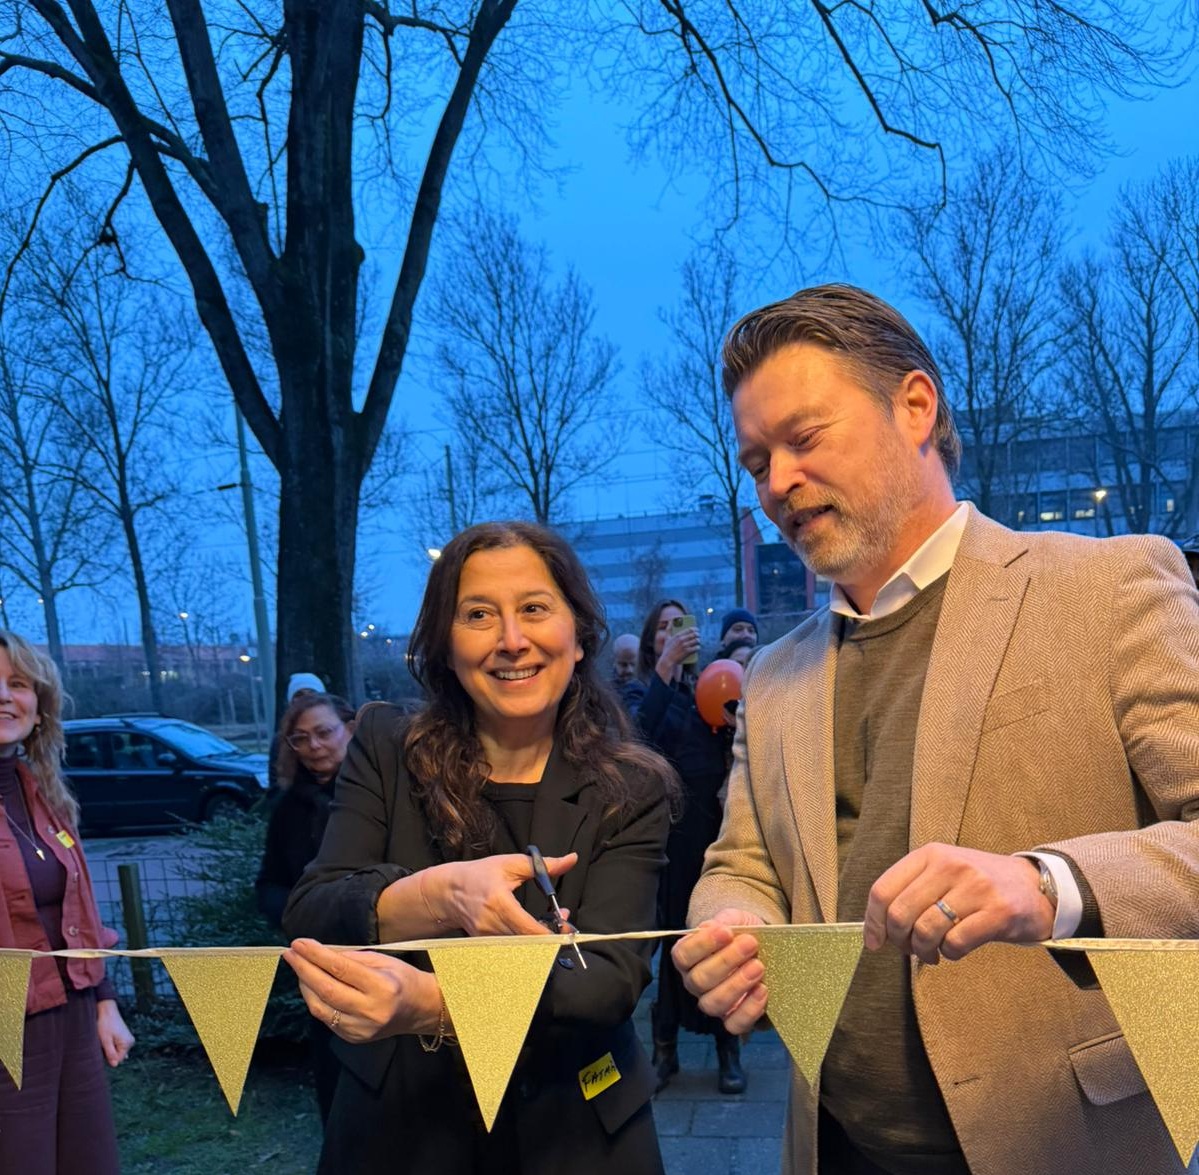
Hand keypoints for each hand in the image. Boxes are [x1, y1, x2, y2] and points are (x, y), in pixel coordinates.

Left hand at [96, 999, 134, 1065]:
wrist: (106, 1010)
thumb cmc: (105, 1024)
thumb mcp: (106, 1041)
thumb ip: (111, 1054)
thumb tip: (115, 1065)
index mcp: (127, 1043)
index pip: (118, 1059)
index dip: (108, 1057)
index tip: (103, 1048)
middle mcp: (130, 1041)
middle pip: (118, 1055)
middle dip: (109, 1052)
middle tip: (103, 1042)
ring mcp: (127, 1038)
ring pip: (116, 1051)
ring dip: (109, 1048)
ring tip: (105, 1039)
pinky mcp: (123, 1036)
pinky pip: (116, 1046)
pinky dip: (110, 1045)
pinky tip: (107, 1038)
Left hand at [283, 938, 442, 1042]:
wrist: (419, 1010)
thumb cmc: (402, 979)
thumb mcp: (383, 960)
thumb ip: (351, 958)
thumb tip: (319, 953)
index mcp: (382, 987)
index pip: (341, 969)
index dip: (316, 955)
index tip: (299, 943)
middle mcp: (370, 1011)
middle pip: (326, 990)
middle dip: (304, 969)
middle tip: (290, 953)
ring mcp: (360, 1029)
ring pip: (320, 1008)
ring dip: (305, 986)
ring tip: (298, 967)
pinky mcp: (352, 1038)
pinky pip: (326, 1018)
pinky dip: (315, 1000)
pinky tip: (311, 986)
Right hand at [422, 852, 577, 936]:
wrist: (449, 891)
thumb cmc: (479, 875)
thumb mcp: (510, 864)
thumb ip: (543, 865)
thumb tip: (571, 859)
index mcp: (499, 904)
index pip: (530, 929)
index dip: (552, 932)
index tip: (566, 927)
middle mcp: (492, 925)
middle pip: (529, 943)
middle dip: (550, 936)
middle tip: (562, 923)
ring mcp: (487, 938)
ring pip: (521, 948)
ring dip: (538, 939)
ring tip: (549, 925)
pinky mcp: (485, 944)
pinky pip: (511, 948)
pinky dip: (525, 942)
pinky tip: (531, 931)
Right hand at [656, 627, 699, 681]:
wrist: (667, 660)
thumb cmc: (667, 649)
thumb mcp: (667, 638)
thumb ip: (668, 629)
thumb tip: (670, 621)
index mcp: (677, 635)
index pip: (689, 629)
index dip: (695, 629)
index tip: (697, 629)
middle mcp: (682, 640)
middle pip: (694, 634)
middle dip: (698, 634)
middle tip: (698, 635)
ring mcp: (685, 646)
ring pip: (696, 641)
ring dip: (698, 641)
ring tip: (698, 641)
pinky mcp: (687, 652)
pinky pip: (696, 648)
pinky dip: (698, 647)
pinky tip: (698, 647)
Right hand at [672, 908, 767, 1034]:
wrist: (761, 949)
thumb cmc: (741, 933)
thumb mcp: (734, 920)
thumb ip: (724, 921)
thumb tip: (714, 927)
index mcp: (688, 957)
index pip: (682, 955)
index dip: (702, 944)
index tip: (726, 931)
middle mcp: (696, 983)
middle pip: (699, 980)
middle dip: (726, 961)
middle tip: (750, 943)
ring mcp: (713, 1003)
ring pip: (714, 1004)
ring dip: (737, 985)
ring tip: (758, 966)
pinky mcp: (733, 1019)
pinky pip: (734, 1024)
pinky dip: (749, 1009)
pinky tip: (763, 990)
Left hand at [863, 843, 1055, 964]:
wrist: (1035, 886)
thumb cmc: (978, 886)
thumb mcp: (942, 873)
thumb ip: (910, 892)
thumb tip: (876, 930)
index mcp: (930, 855)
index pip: (883, 890)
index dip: (873, 922)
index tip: (874, 942)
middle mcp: (950, 865)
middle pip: (901, 913)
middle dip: (899, 941)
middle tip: (910, 949)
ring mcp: (975, 887)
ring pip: (926, 930)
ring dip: (924, 951)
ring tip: (933, 953)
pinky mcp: (998, 912)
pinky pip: (956, 942)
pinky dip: (950, 954)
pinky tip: (955, 950)